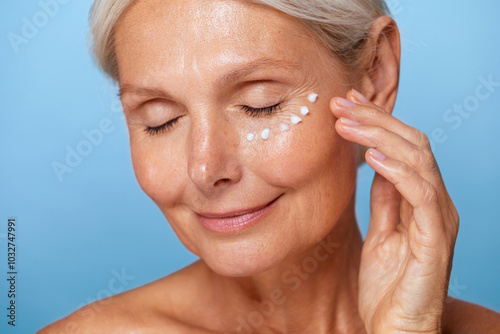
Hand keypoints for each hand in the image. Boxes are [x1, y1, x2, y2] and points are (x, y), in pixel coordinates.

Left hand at [331, 89, 459, 332]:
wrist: (397, 330)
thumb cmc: (389, 286)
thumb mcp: (381, 233)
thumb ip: (384, 199)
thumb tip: (374, 163)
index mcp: (421, 200)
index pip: (402, 147)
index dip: (375, 123)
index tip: (344, 105)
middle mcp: (435, 203)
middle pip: (412, 144)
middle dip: (375, 119)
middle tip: (340, 103)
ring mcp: (438, 219)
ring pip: (418, 159)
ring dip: (379, 135)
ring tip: (346, 122)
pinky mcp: (435, 239)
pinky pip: (421, 194)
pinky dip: (396, 170)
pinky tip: (370, 156)